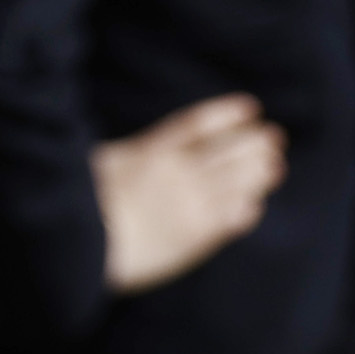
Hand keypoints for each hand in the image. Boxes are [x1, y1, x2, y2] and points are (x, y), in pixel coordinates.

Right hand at [96, 93, 281, 293]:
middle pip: (227, 150)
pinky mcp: (195, 235)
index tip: (250, 107)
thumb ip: (126, 155)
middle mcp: (177, 173)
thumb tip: (140, 150)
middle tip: (274, 137)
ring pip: (237, 180)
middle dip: (254, 142)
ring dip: (259, 172)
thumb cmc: (80, 206)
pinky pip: (231, 217)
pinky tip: (253, 205)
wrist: (82, 246)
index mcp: (150, 151)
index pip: (197, 124)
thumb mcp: (98, 165)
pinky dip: (246, 209)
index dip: (227, 114)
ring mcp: (190, 203)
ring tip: (275, 165)